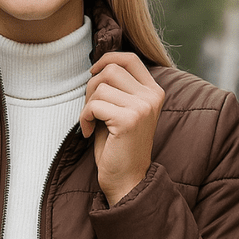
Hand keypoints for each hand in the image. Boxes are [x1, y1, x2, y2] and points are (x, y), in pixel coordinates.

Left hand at [80, 52, 164, 205]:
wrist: (127, 179)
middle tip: (90, 109)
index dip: (107, 59)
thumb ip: (117, 88)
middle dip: (92, 86)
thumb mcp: (122, 110)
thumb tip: (97, 66)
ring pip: (100, 86)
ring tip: (91, 122)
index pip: (130, 58)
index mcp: (153, 92)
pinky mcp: (128, 120)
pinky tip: (89, 132)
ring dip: (87, 104)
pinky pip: (94, 105)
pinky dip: (84, 118)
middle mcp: (151, 97)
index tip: (93, 72)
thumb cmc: (119, 146)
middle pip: (111, 70)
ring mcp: (142, 108)